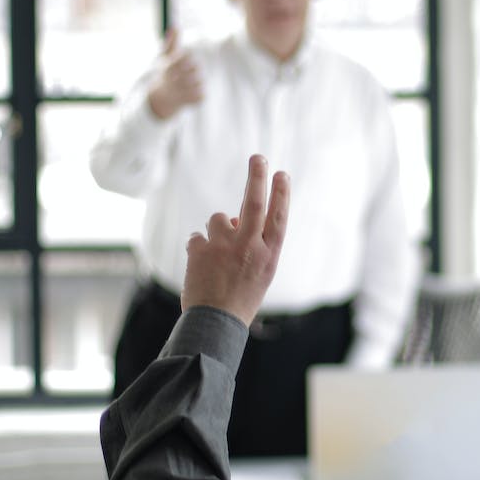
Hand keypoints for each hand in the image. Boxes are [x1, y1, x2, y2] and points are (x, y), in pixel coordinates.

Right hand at [146, 28, 203, 119]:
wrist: (159, 99)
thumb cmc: (164, 74)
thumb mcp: (165, 58)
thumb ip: (171, 43)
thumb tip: (175, 27)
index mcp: (169, 66)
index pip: (188, 56)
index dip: (187, 59)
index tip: (182, 64)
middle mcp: (174, 79)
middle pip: (197, 68)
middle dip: (193, 71)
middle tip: (184, 76)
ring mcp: (181, 92)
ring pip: (201, 82)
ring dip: (196, 84)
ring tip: (186, 87)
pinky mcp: (188, 101)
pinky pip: (202, 95)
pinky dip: (198, 96)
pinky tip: (188, 96)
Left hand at [180, 153, 290, 325]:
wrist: (215, 322)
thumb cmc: (241, 297)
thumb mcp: (260, 272)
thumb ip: (253, 243)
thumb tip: (233, 217)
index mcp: (268, 255)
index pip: (278, 218)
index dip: (281, 194)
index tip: (282, 174)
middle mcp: (249, 248)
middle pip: (253, 203)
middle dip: (257, 177)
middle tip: (258, 157)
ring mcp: (223, 247)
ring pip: (218, 219)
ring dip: (215, 231)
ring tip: (215, 257)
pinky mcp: (200, 250)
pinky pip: (197, 236)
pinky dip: (198, 247)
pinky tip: (200, 267)